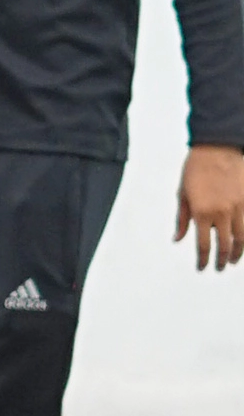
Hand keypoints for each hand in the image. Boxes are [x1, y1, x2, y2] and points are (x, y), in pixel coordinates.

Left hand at [177, 146, 243, 272]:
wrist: (217, 147)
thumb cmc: (196, 168)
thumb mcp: (182, 193)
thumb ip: (182, 219)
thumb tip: (177, 239)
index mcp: (201, 212)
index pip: (204, 246)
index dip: (203, 260)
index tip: (202, 267)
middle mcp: (221, 214)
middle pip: (224, 246)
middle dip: (220, 260)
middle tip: (218, 267)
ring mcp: (237, 209)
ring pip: (240, 240)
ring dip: (236, 253)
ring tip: (232, 260)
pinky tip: (241, 242)